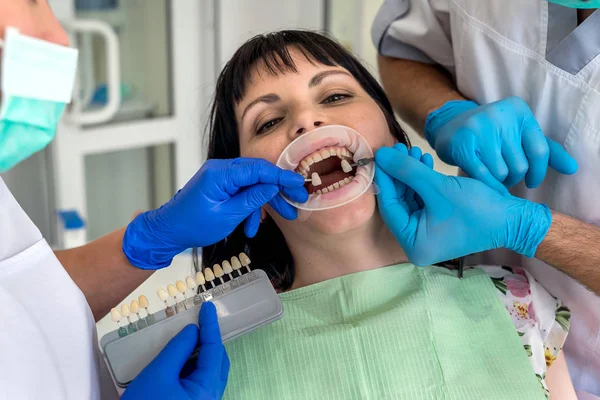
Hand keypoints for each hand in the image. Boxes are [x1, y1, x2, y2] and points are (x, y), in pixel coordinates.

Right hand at [122, 302, 228, 399]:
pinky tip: (181, 357)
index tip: (207, 306)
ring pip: (208, 372)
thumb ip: (178, 349)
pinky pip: (199, 381)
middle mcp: (211, 397)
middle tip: (198, 321)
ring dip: (201, 353)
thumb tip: (193, 331)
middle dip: (209, 340)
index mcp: (207, 389)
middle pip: (217, 362)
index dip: (211, 326)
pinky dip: (193, 365)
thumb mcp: (159, 373)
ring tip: (189, 337)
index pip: (214, 350)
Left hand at [123, 158, 307, 268]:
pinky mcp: (221, 186)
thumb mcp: (227, 216)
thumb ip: (252, 199)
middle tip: (296, 203)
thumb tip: (272, 187)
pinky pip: (242, 191)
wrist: (168, 231)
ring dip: (265, 203)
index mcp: (220, 173)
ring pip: (253, 184)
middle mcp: (221, 169)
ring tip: (282, 217)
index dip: (281, 176)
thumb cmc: (192, 225)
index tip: (299, 184)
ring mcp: (221, 177)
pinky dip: (250, 208)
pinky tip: (251, 227)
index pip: (258, 169)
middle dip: (278, 190)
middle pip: (258, 174)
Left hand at [374, 144, 551, 265]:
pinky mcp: (438, 224)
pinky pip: (423, 201)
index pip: (389, 206)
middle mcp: (417, 243)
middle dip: (400, 174)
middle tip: (400, 149)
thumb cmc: (478, 208)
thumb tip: (381, 155)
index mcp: (413, 244)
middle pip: (399, 202)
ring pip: (410, 199)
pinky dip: (423, 182)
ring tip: (415, 151)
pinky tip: (424, 162)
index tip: (383, 155)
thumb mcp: (439, 187)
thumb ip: (407, 170)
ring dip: (412, 175)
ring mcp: (428, 235)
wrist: (515, 219)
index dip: (386, 178)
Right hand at [425, 97, 577, 192]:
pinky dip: (487, 185)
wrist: (450, 126)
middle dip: (513, 177)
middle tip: (504, 176)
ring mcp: (478, 128)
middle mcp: (499, 115)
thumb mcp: (519, 135)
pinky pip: (483, 175)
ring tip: (491, 175)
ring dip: (498, 181)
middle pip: (519, 165)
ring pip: (501, 173)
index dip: (538, 172)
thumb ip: (546, 150)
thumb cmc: (491, 134)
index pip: (540, 151)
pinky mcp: (462, 144)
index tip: (531, 181)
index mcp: (519, 111)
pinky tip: (484, 185)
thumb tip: (572, 168)